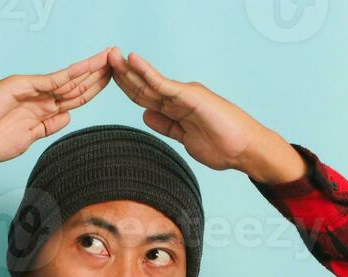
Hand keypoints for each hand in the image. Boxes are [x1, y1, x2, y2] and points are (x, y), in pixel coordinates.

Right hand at [0, 48, 114, 164]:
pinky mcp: (24, 85)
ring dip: (91, 69)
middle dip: (99, 75)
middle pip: (77, 86)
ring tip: (111, 57)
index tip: (113, 84)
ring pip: (69, 79)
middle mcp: (40, 98)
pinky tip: (88, 66)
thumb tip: (67, 118)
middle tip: (121, 63)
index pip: (74, 99)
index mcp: (42, 112)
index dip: (94, 90)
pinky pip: (53, 79)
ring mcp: (33, 90)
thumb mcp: (27, 139)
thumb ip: (47, 128)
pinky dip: (71, 73)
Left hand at [107, 48, 303, 181]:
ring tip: (111, 56)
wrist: (243, 150)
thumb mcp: (184, 138)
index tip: (108, 78)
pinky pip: (164, 84)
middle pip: (143, 86)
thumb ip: (166, 125)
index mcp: (176, 107)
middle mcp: (178, 97)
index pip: (144, 95)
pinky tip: (133, 61)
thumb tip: (145, 115)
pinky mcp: (191, 96)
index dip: (126, 86)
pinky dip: (147, 72)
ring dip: (129, 69)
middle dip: (122, 74)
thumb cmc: (221, 145)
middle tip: (104, 58)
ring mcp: (184, 95)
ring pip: (150, 82)